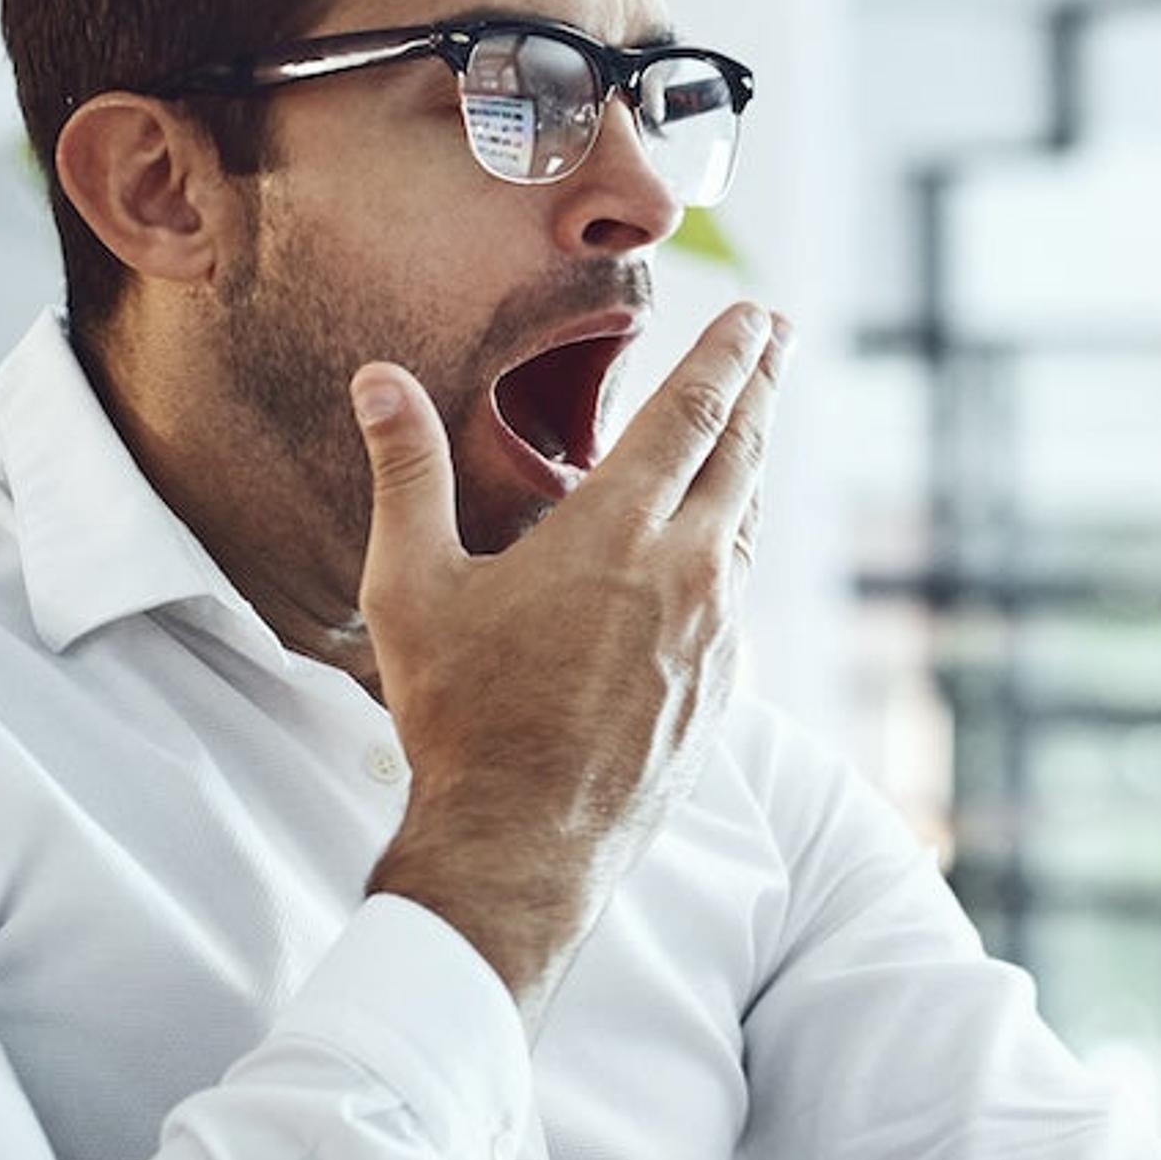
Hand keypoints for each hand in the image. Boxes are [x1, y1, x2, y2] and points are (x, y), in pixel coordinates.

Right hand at [354, 304, 786, 1016]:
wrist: (521, 844)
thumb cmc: (460, 717)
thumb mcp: (411, 587)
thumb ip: (407, 472)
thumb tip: (380, 381)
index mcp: (616, 535)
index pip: (692, 416)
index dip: (727, 356)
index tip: (756, 315)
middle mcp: (686, 574)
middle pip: (742, 456)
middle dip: (761, 387)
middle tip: (781, 338)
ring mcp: (714, 634)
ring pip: (748, 524)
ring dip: (754, 462)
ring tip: (754, 425)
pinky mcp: (721, 688)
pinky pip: (738, 592)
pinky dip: (737, 544)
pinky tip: (723, 545)